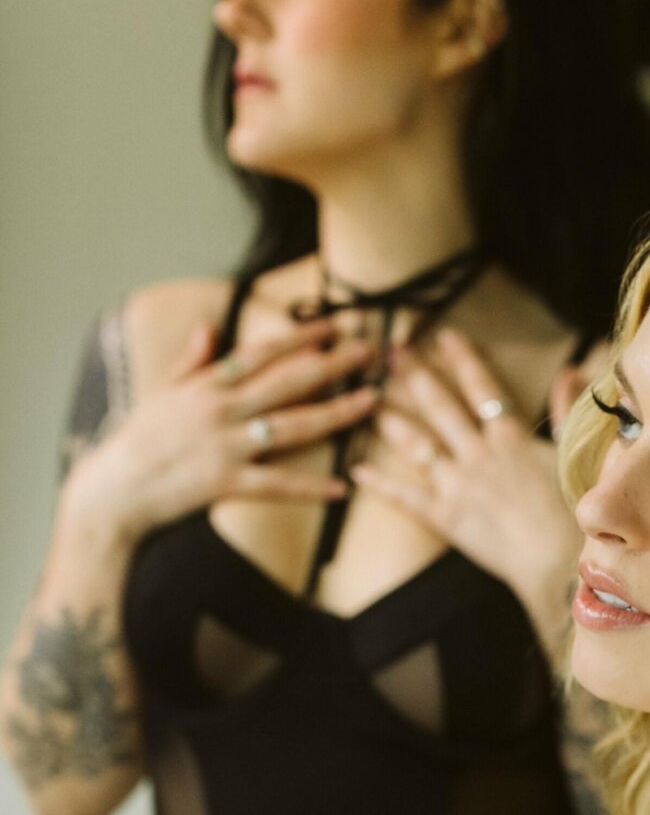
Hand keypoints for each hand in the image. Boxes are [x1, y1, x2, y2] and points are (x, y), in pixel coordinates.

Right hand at [62, 316, 380, 548]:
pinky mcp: (226, 483)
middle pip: (288, 381)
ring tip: (370, 401)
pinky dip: (310, 487)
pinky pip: (277, 484)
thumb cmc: (137, 441)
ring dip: (336, 413)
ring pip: (292, 426)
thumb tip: (209, 328)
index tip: (335, 324)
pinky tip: (341, 486)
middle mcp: (221, 409)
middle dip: (332, 364)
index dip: (301, 336)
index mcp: (207, 384)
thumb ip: (191, 362)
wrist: (113, 490)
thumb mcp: (161, 393)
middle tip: (370, 351)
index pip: (262, 352)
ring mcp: (226, 446)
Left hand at [349, 325, 587, 600]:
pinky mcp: (445, 517)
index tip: (442, 335)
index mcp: (510, 438)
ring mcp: (457, 485)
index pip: (481, 387)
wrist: (558, 560)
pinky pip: (406, 497)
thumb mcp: (576, 454)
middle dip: (414, 377)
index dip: (461, 359)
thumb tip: (571, 373)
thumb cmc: (574, 512)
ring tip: (372, 403)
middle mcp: (477, 454)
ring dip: (394, 422)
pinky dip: (381, 484)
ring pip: (418, 446)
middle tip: (391, 354)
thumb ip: (568, 411)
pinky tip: (357, 472)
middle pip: (440, 407)